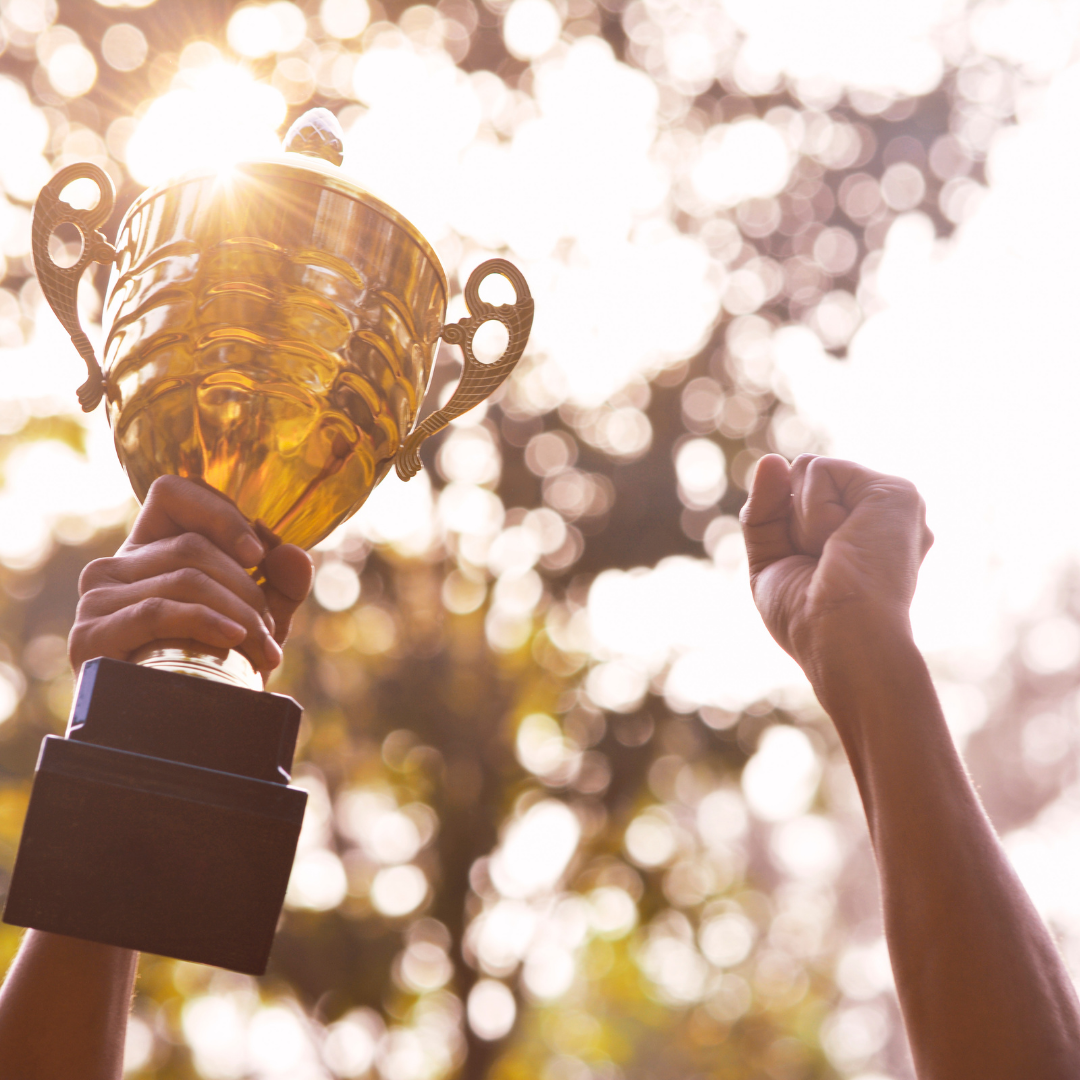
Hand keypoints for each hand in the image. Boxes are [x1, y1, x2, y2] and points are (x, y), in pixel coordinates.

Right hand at [69, 476, 312, 678]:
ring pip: (185, 577)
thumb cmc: (210, 672)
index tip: (258, 553)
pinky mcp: (90, 636)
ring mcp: (96, 599)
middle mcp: (113, 567)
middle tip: (272, 633)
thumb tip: (293, 553)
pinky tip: (233, 640)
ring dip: (240, 613)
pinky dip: (206, 621)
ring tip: (265, 650)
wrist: (169, 738)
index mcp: (147, 551)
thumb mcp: (254, 622)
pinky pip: (159, 610)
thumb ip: (279, 586)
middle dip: (249, 588)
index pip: (173, 492)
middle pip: (194, 546)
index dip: (220, 513)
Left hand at [740, 454, 932, 684]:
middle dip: (789, 522)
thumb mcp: (771, 559)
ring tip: (834, 554)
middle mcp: (878, 517)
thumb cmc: (807, 618)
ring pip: (807, 469)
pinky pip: (819, 469)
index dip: (782, 533)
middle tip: (821, 563)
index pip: (792, 499)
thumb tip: (771, 460)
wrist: (841, 639)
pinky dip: (813, 509)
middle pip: (797, 479)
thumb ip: (765, 510)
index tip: (811, 575)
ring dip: (802, 520)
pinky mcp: (896, 491)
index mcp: (857, 534)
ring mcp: (890, 503)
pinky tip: (841, 541)